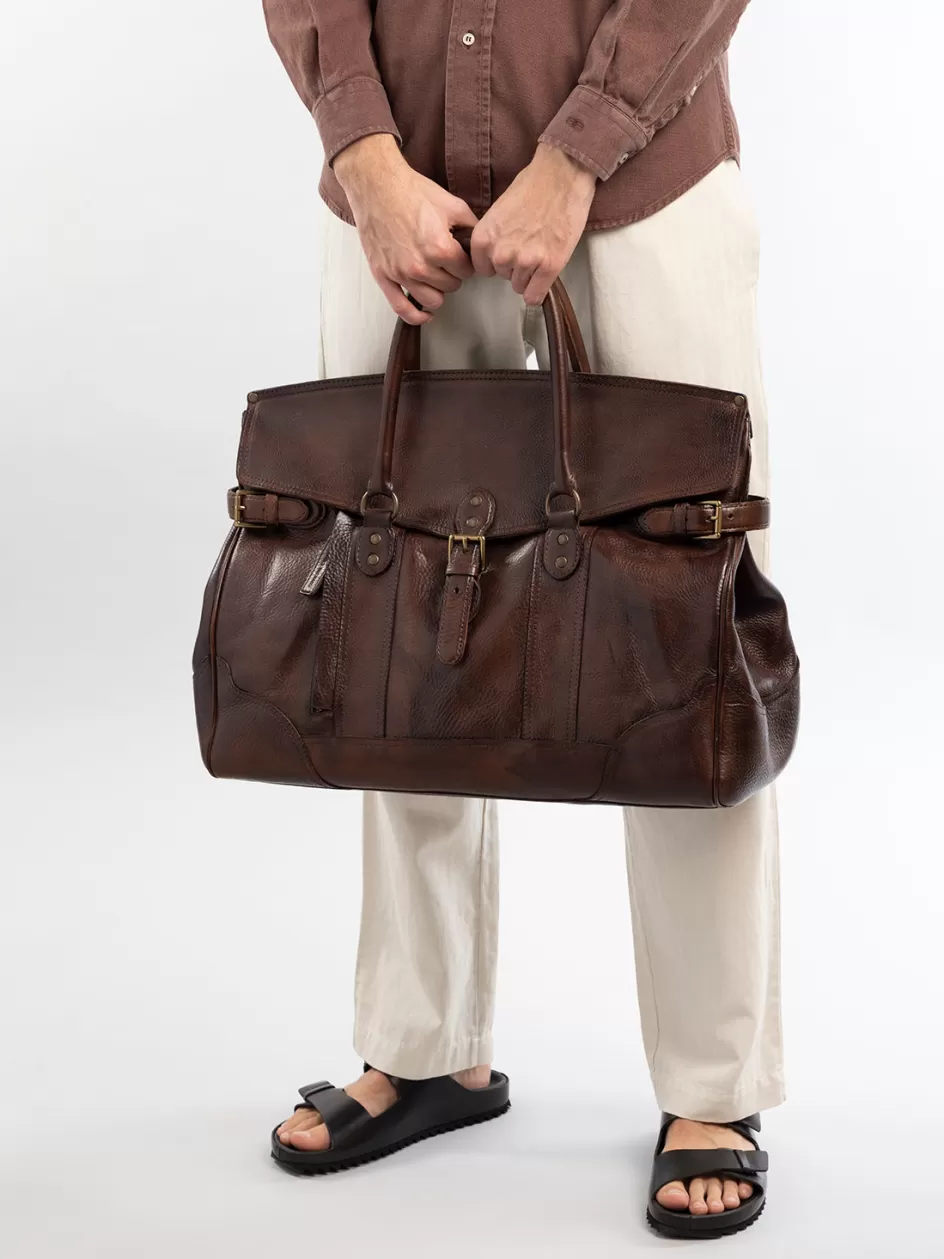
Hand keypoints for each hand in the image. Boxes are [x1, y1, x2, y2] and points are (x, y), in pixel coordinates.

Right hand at [334, 134, 476, 325]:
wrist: (377, 186)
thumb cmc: (412, 192)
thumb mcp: (452, 204)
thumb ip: (472, 227)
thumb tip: (481, 244)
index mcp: (440, 248)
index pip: (467, 271)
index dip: (466, 262)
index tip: (460, 254)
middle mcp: (421, 266)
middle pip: (451, 286)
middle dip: (452, 274)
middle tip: (446, 259)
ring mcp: (401, 274)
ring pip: (433, 300)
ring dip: (438, 290)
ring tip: (435, 275)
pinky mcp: (384, 276)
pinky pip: (401, 308)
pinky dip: (416, 316)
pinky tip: (426, 314)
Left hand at [470, 143, 596, 304]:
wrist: (562, 175)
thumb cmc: (532, 187)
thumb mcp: (498, 212)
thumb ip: (493, 238)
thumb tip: (493, 258)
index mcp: (483, 239)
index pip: (484, 269)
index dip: (497, 262)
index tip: (510, 252)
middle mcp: (500, 254)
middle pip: (503, 277)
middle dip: (515, 266)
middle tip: (531, 244)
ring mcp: (525, 262)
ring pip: (520, 286)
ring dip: (530, 275)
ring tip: (542, 249)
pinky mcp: (548, 267)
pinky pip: (534, 296)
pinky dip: (539, 290)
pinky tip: (545, 274)